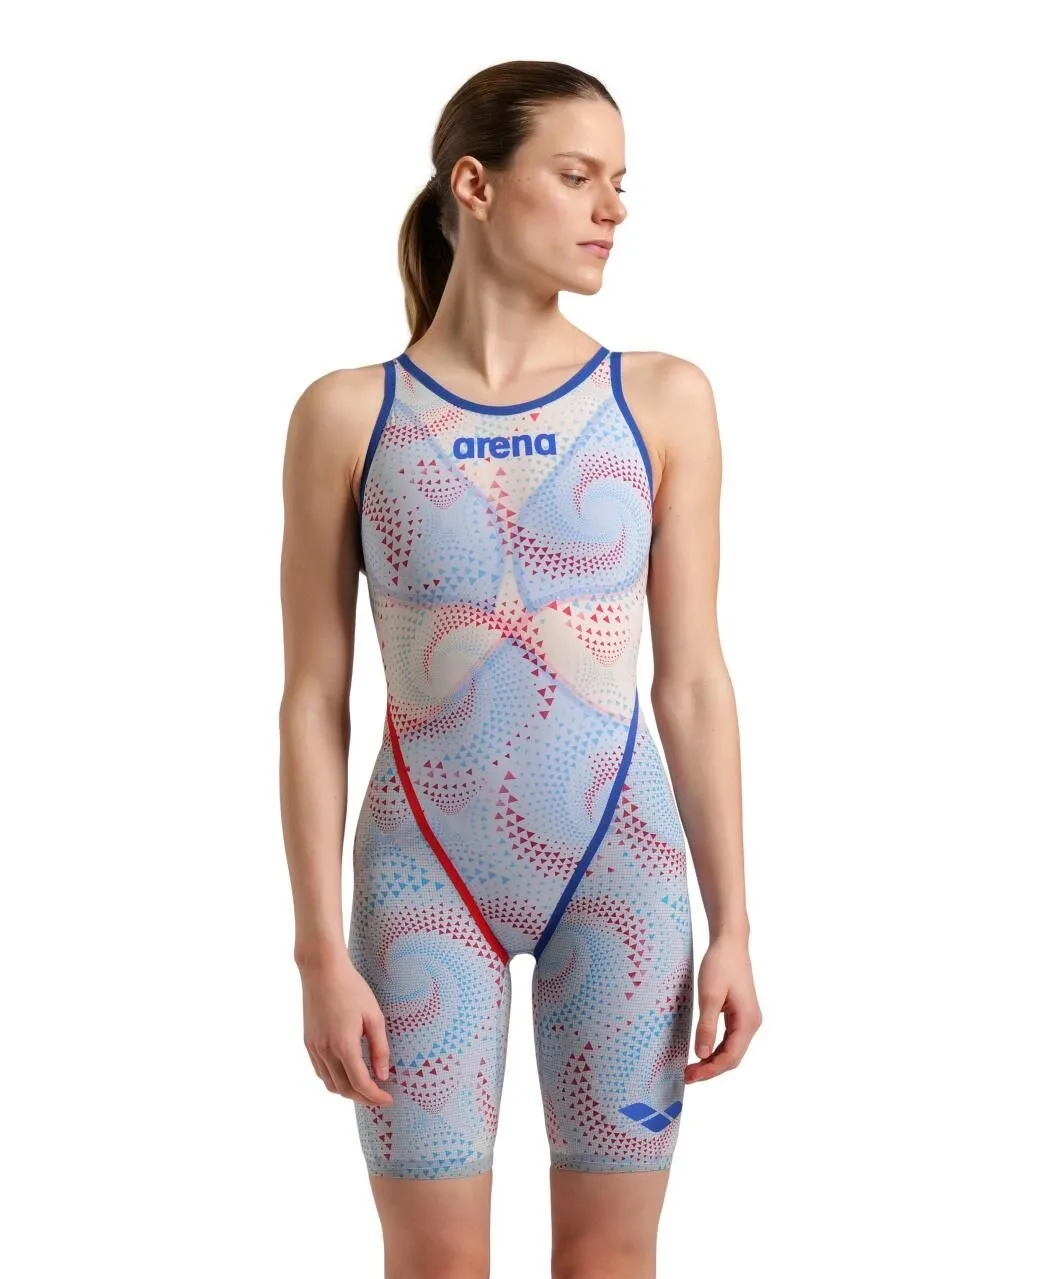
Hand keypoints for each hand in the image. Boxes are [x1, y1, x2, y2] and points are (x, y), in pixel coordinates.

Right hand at [299, 951, 393, 1105]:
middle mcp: (325, 1051)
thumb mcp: (374, 1016)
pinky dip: (333, 1079)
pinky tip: (346, 1073)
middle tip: (379, 1096)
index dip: (375, 1096)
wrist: (322, 971)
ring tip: (364, 1087)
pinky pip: (320, 1071)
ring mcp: (314, 1048)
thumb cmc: (351, 988)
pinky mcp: (308, 1042)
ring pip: (329, 1083)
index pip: (360, 1084)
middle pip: (343, 1089)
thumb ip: (380, 1048)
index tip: (387, 1099)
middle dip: (363, 1097)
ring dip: (347, 1091)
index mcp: (344, 1045)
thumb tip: (382, 1075)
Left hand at [684, 932, 761, 1082]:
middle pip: (732, 1057)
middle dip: (710, 1069)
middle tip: (686, 1076)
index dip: (710, 1070)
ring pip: (731, 1049)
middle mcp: (751, 1024)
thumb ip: (707, 1026)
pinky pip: (729, 1038)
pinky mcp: (740, 1013)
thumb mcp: (709, 995)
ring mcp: (747, 1019)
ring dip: (712, 1060)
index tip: (690, 1076)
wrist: (730, 942)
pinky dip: (716, 1048)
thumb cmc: (720, 964)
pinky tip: (702, 1051)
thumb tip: (701, 1054)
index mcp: (747, 1022)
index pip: (731, 1058)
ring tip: (692, 1068)